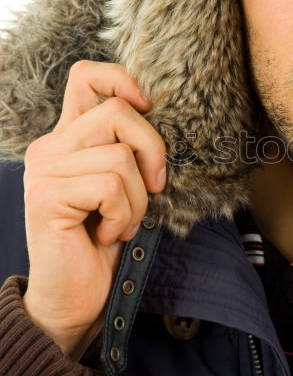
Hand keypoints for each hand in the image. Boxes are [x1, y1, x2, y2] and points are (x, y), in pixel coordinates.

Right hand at [21, 61, 166, 358]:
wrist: (74, 299)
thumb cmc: (104, 244)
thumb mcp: (125, 189)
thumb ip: (129, 151)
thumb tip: (164, 118)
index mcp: (68, 138)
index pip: (86, 76)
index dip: (123, 80)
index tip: (150, 108)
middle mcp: (50, 147)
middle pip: (118, 112)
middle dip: (152, 152)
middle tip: (154, 189)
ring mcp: (45, 170)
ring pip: (120, 156)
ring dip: (138, 198)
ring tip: (122, 223)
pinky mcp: (48, 195)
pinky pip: (111, 186)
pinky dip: (124, 215)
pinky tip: (108, 235)